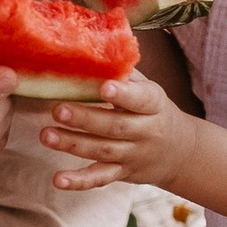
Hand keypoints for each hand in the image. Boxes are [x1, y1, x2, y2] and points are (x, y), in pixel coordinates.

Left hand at [37, 67, 199, 193]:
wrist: (180, 151)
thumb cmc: (154, 110)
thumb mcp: (149, 89)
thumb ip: (124, 73)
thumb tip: (94, 44)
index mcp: (153, 105)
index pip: (140, 99)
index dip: (123, 94)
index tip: (105, 87)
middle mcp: (145, 132)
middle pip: (114, 127)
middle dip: (85, 119)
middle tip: (57, 110)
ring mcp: (133, 155)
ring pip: (102, 151)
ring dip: (72, 144)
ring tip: (46, 135)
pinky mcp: (122, 173)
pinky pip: (100, 179)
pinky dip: (79, 182)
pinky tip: (58, 179)